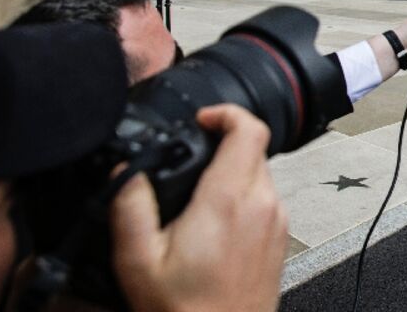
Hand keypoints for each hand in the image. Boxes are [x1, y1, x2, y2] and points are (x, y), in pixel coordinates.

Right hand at [110, 105, 285, 311]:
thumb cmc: (185, 311)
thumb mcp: (138, 260)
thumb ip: (130, 207)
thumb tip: (126, 171)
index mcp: (229, 200)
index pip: (248, 128)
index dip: (225, 113)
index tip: (202, 119)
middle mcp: (262, 204)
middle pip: (252, 148)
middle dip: (221, 146)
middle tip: (189, 161)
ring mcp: (277, 221)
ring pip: (260, 173)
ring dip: (231, 173)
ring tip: (197, 197)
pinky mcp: (280, 238)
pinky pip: (265, 199)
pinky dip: (242, 198)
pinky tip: (214, 225)